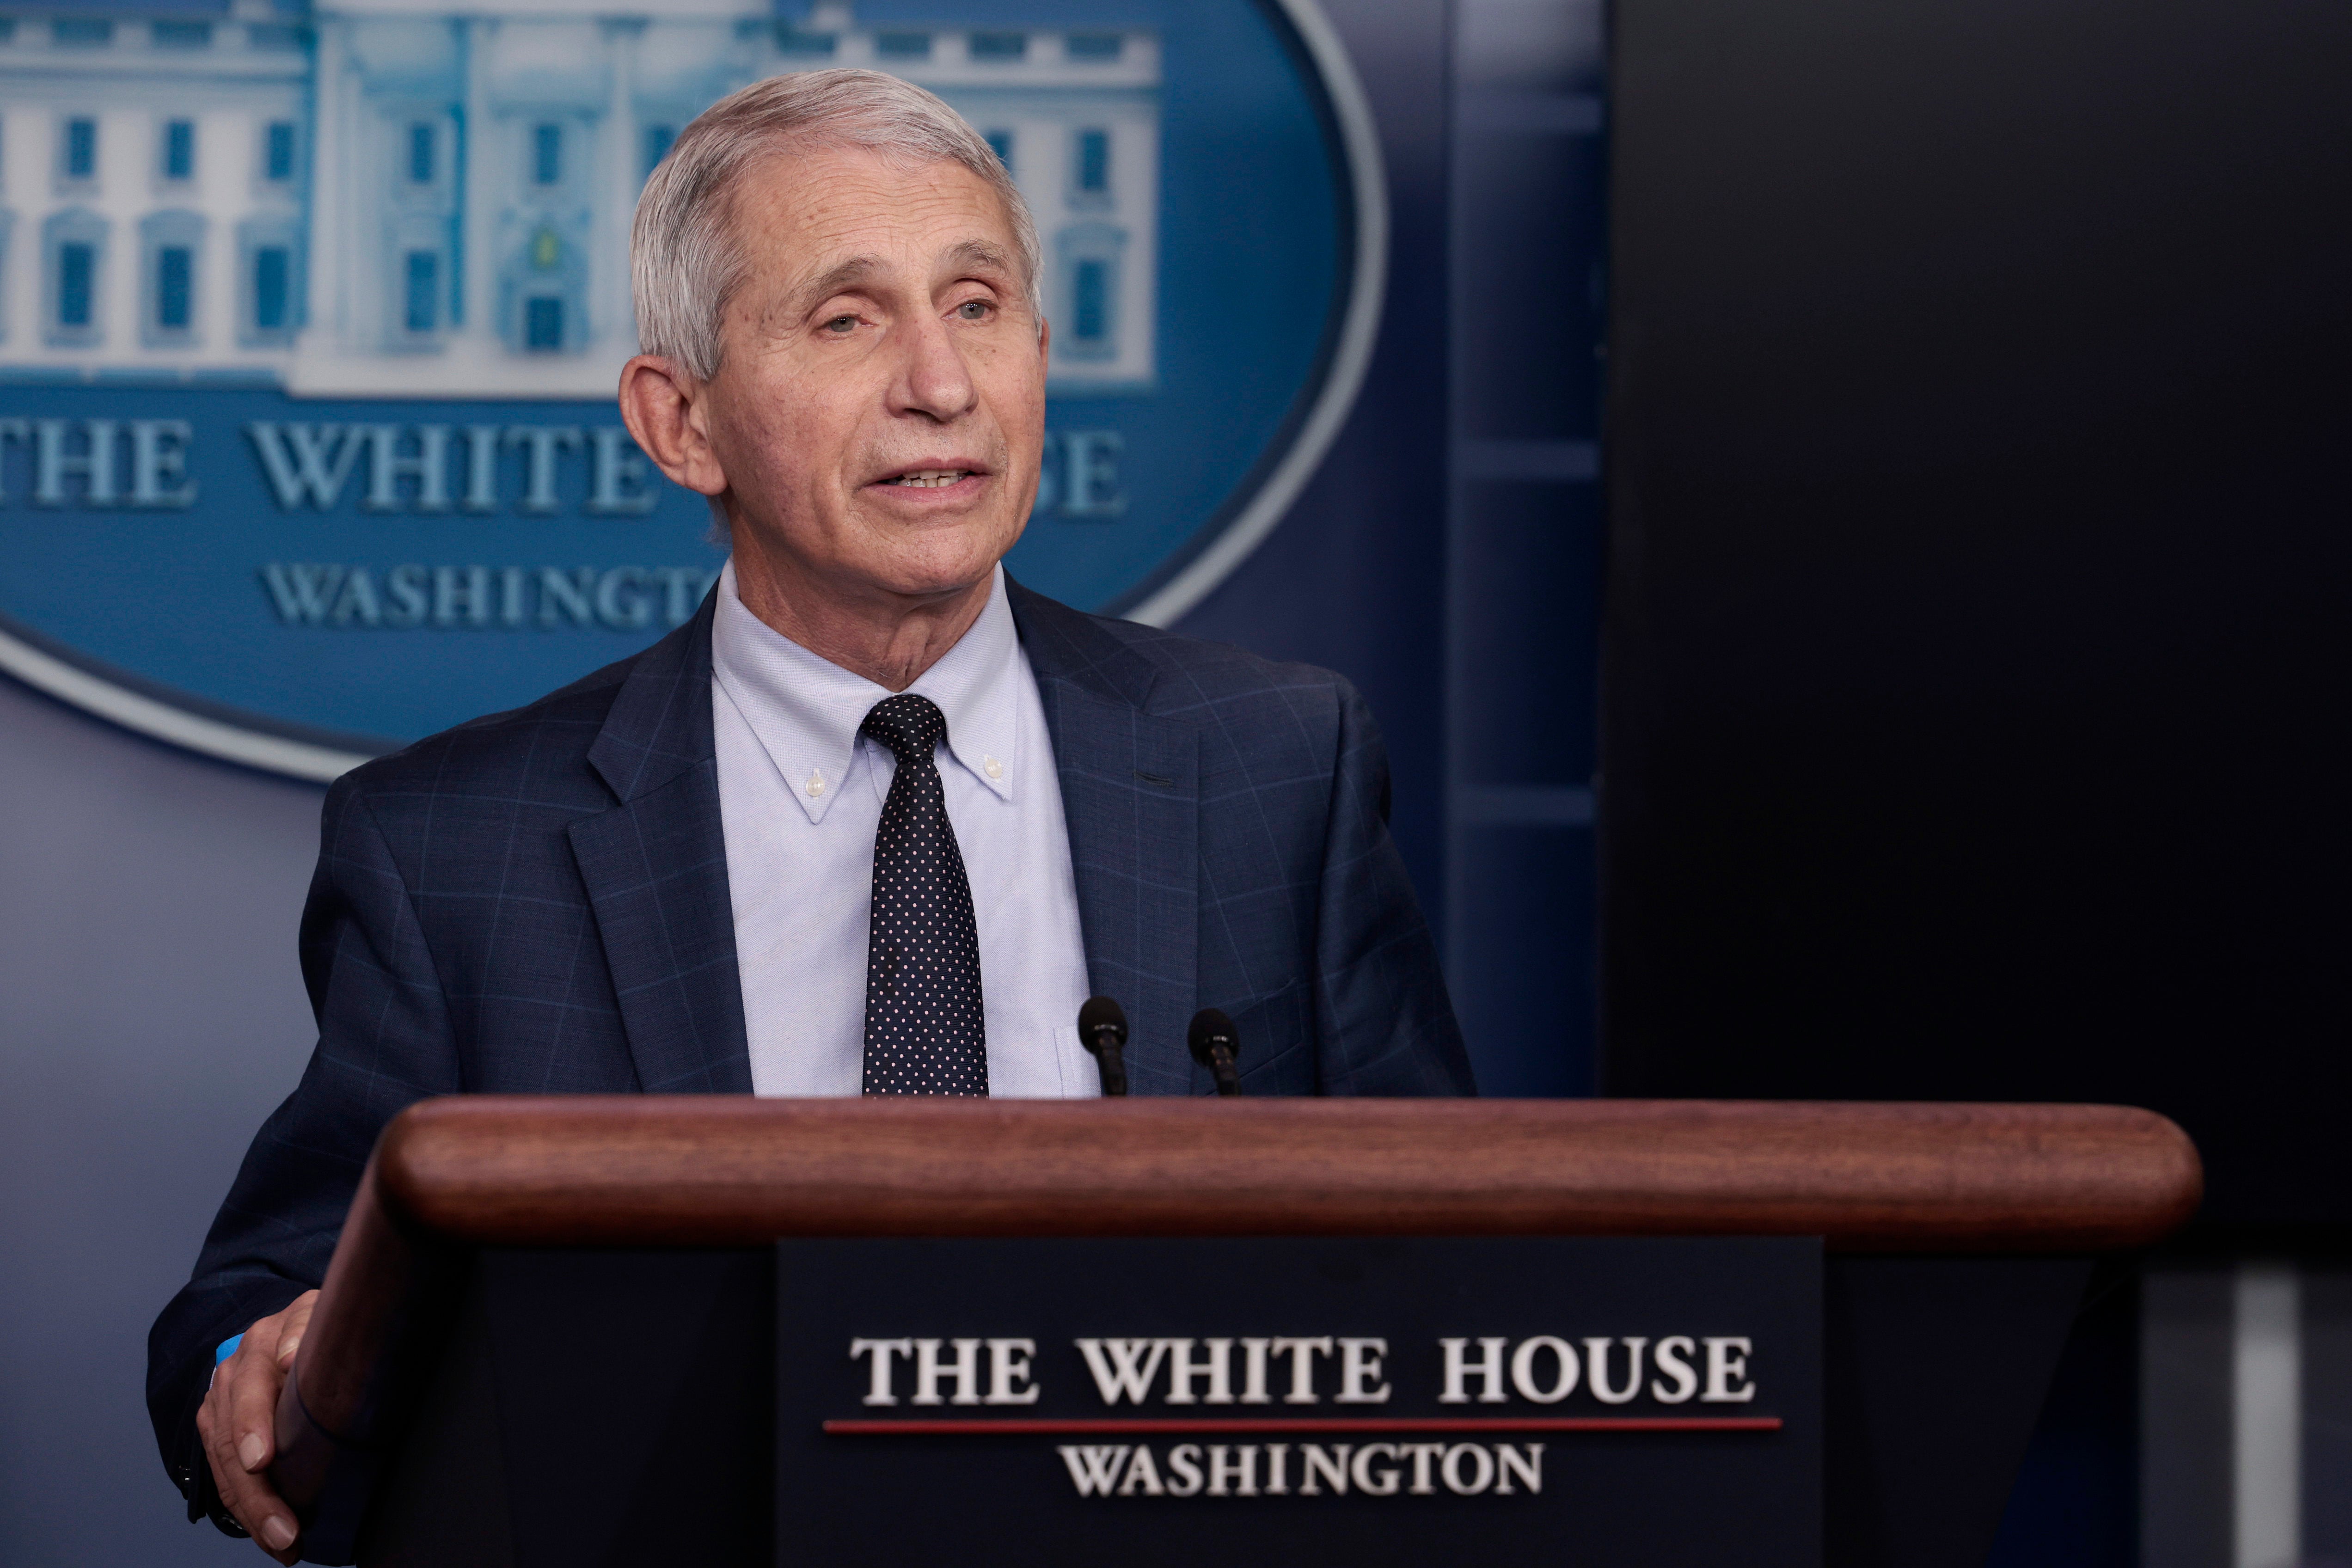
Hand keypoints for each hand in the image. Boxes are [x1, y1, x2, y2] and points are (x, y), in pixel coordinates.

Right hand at [196, 1290, 317, 1562]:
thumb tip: (291, 1356)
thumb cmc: (323, 1326)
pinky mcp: (216, 1426)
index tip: (261, 1459)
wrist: (293, 1323)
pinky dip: (245, 1509)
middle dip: (258, 1490)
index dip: (253, 1423)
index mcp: (266, 1340)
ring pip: (226, 1465)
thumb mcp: (326, 1315)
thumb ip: (311, 1329)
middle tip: (285, 1528)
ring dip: (252, 1509)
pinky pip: (224, 1475)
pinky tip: (270, 1536)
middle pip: (235, 1438)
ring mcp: (221, 1400)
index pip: (251, 1386)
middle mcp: (236, 1371)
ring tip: (282, 1542)